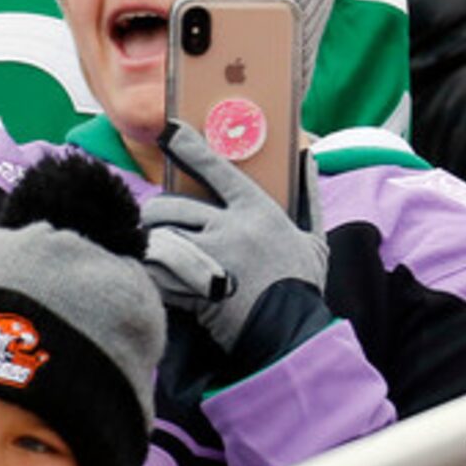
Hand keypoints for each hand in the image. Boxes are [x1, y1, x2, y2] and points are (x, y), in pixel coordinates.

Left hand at [139, 123, 328, 351]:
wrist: (293, 335)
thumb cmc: (302, 287)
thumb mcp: (315, 241)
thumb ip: (310, 198)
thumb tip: (308, 159)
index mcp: (258, 210)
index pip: (216, 168)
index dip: (188, 146)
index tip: (168, 130)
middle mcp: (231, 227)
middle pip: (171, 206)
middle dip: (155, 213)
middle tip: (154, 222)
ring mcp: (211, 257)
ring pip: (159, 237)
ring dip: (150, 243)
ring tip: (150, 250)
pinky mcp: (196, 287)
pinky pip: (159, 273)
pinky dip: (151, 276)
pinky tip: (150, 279)